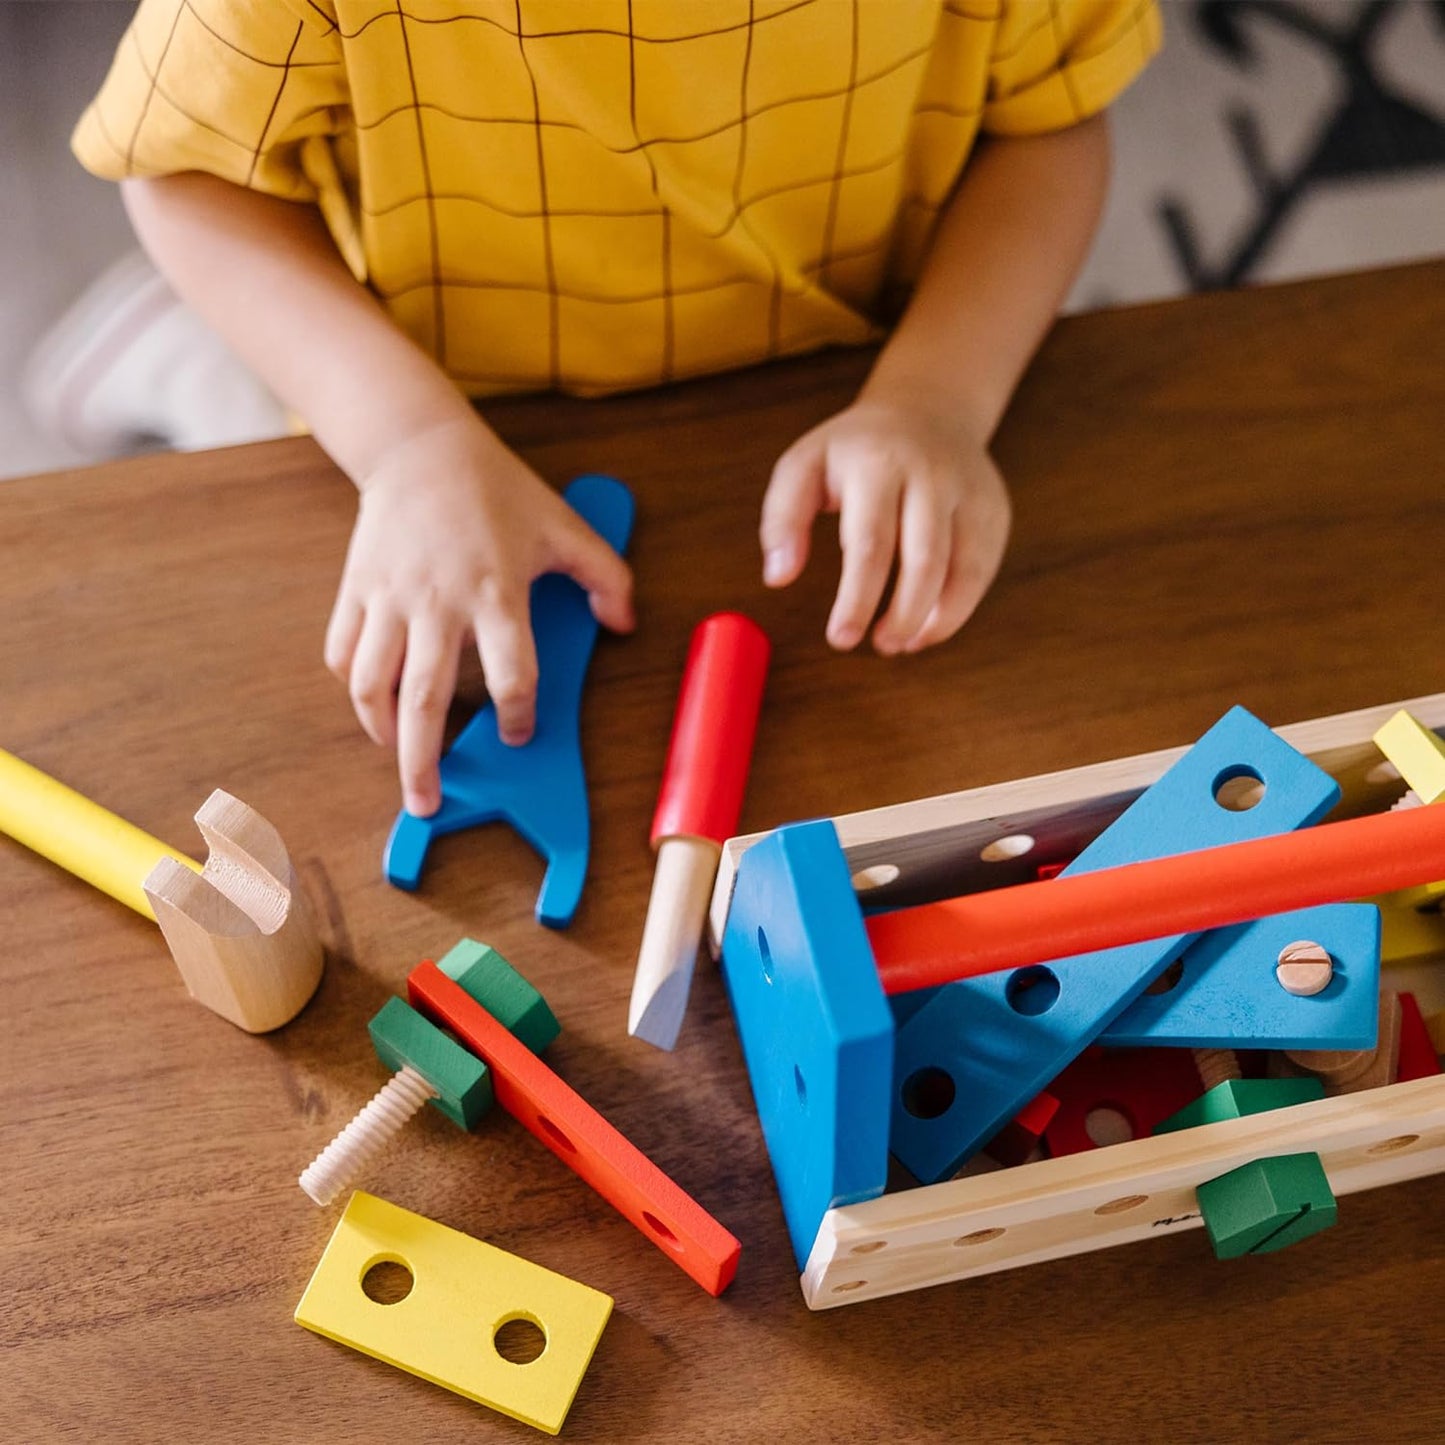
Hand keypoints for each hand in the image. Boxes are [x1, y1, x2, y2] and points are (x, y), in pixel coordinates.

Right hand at [323, 417, 634, 815]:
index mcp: (496, 593)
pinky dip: (354, 688)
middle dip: (424, 762)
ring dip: (381, 732)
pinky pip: (343, 652)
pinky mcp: (356, 589)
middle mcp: (438, 603)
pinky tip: (375, 704)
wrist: (420, 445)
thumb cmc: (496, 490)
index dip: (517, 715)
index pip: (511, 675)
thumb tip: (625, 624)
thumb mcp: (565, 526)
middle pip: (425, 701)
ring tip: (397, 757)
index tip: (517, 732)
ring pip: (372, 684)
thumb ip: (606, 576)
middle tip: (427, 803)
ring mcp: (390, 598)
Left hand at [759, 389, 1010, 653]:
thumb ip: (782, 518)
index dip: (857, 599)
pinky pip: (983, 570)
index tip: (841, 639)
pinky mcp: (994, 510)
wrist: (925, 410)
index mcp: (878, 464)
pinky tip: (929, 626)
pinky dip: (958, 608)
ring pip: (965, 569)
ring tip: (902, 643)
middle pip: (925, 560)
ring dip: (937, 620)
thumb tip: (778, 577)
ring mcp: (970, 492)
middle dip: (903, 615)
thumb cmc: (854, 453)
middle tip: (880, 647)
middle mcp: (932, 475)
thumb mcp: (803, 466)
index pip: (870, 544)